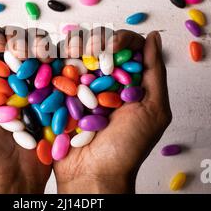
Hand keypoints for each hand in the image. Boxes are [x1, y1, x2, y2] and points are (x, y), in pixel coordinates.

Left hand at [0, 25, 51, 192]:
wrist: (7, 177)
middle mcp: (4, 78)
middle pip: (13, 43)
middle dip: (18, 39)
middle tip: (21, 51)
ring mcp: (28, 86)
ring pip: (35, 53)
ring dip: (39, 48)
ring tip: (42, 56)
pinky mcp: (48, 96)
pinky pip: (54, 72)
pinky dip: (56, 61)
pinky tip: (54, 62)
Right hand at [54, 28, 171, 192]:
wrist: (92, 174)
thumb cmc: (127, 149)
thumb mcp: (153, 110)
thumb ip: (154, 72)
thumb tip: (153, 36)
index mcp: (130, 82)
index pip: (128, 47)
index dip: (121, 39)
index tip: (112, 47)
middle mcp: (106, 81)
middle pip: (101, 45)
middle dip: (96, 40)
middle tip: (90, 51)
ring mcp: (82, 86)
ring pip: (78, 53)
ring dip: (75, 47)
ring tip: (72, 53)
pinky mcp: (61, 94)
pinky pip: (58, 70)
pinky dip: (56, 60)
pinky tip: (56, 58)